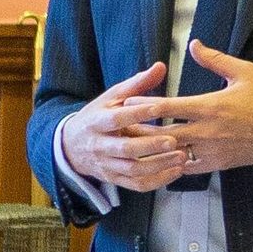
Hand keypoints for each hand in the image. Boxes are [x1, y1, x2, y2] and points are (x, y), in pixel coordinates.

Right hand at [56, 62, 182, 193]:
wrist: (71, 146)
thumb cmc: (97, 117)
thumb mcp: (111, 97)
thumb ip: (137, 84)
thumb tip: (160, 66)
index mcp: (96, 122)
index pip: (117, 118)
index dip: (137, 114)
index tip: (159, 108)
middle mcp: (100, 146)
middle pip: (125, 149)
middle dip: (149, 146)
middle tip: (173, 140)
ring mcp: (107, 165)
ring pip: (132, 170)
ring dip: (158, 165)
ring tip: (181, 157)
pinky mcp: (114, 179)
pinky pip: (136, 185)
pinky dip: (157, 181)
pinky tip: (175, 172)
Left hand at [119, 44, 252, 173]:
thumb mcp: (245, 72)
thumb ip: (215, 60)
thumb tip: (193, 44)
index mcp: (211, 105)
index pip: (168, 106)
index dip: (144, 104)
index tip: (126, 102)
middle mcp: (208, 130)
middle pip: (162, 134)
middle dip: (140, 131)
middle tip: (119, 128)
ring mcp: (212, 150)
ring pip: (172, 153)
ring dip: (152, 149)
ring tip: (131, 146)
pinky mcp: (218, 164)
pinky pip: (187, 168)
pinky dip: (172, 163)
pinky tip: (158, 160)